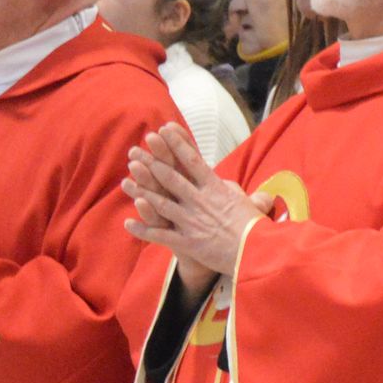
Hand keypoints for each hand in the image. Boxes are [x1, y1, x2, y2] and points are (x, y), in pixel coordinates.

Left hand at [122, 125, 264, 294]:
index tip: (164, 130)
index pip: (192, 161)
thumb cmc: (256, 227)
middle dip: (152, 162)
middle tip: (137, 150)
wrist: (256, 252)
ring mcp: (191, 221)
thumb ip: (238, 193)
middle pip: (171, 178)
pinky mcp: (187, 242)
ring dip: (141, 191)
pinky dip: (143, 229)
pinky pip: (160, 235)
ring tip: (125, 181)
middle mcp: (199, 201)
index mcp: (215, 189)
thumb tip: (239, 189)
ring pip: (161, 203)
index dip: (176, 144)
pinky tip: (128, 223)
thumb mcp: (250, 204)